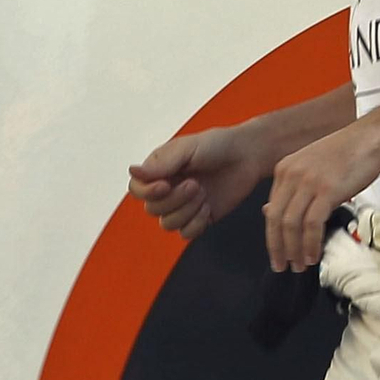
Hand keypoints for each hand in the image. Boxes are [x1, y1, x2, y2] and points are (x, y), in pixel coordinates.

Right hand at [128, 125, 268, 242]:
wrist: (247, 156)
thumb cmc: (217, 145)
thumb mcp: (187, 148)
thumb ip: (161, 164)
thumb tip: (132, 171)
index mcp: (159, 170)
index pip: (136, 189)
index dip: (147, 192)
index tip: (166, 184)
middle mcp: (167, 189)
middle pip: (152, 209)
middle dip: (175, 199)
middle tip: (196, 184)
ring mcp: (183, 206)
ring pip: (167, 224)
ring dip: (186, 211)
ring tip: (203, 193)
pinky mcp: (199, 218)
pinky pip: (186, 234)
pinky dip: (196, 223)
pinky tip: (208, 207)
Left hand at [265, 121, 379, 271]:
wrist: (371, 137)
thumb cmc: (347, 153)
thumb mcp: (312, 168)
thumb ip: (293, 188)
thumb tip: (271, 212)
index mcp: (284, 169)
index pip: (271, 210)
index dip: (272, 236)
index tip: (278, 253)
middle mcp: (291, 175)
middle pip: (276, 220)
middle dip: (278, 248)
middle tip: (282, 266)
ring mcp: (308, 182)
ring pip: (291, 225)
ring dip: (294, 250)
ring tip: (300, 265)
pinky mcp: (326, 190)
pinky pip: (311, 224)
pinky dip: (310, 244)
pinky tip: (314, 255)